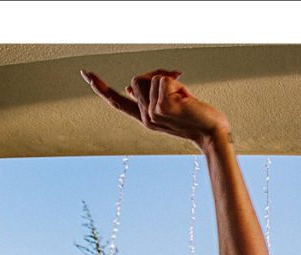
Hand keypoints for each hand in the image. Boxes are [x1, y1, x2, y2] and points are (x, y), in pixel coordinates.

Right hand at [81, 69, 230, 146]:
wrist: (214, 133)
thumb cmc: (198, 118)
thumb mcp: (172, 106)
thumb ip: (151, 97)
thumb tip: (128, 86)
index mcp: (146, 119)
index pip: (119, 101)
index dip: (101, 88)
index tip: (85, 74)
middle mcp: (146, 118)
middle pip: (136, 79)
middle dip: (158, 75)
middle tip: (181, 89)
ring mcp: (153, 114)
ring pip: (149, 77)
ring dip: (169, 80)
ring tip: (184, 99)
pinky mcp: (162, 108)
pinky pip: (163, 79)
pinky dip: (177, 84)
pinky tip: (187, 100)